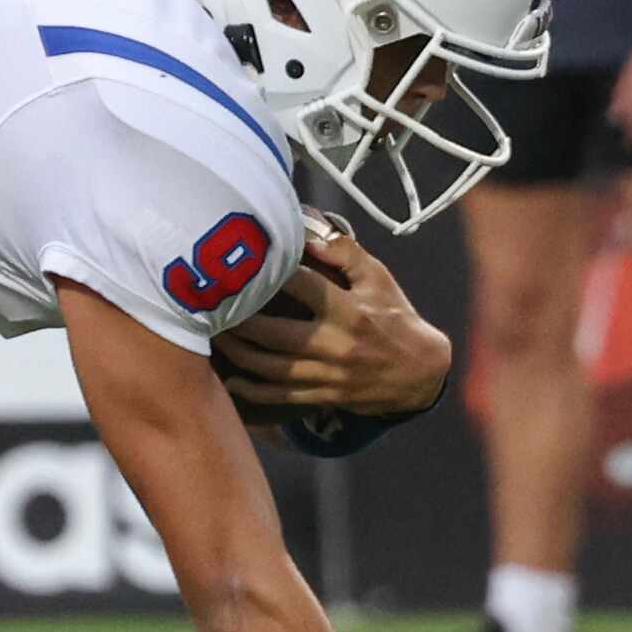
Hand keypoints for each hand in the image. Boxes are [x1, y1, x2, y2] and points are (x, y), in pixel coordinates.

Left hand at [214, 216, 450, 415]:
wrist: (419, 372)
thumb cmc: (395, 317)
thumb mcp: (379, 279)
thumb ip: (346, 254)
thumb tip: (310, 236)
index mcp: (349, 310)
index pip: (303, 286)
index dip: (272, 274)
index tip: (245, 265)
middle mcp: (335, 344)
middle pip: (273, 333)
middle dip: (238, 321)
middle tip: (211, 306)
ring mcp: (326, 374)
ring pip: (269, 366)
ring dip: (236, 352)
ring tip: (213, 335)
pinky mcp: (321, 395)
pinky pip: (278, 395)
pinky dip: (250, 388)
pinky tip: (229, 376)